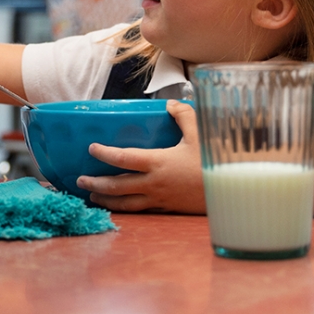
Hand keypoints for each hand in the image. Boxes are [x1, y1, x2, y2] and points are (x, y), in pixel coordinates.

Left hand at [75, 101, 204, 212]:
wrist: (232, 194)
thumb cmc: (214, 163)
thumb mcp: (200, 134)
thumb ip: (184, 116)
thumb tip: (170, 103)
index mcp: (158, 163)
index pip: (123, 158)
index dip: (104, 153)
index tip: (91, 148)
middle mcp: (154, 183)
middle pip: (118, 186)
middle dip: (96, 183)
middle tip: (80, 180)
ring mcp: (160, 199)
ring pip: (127, 203)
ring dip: (107, 200)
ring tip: (92, 197)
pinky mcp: (167, 208)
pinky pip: (141, 210)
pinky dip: (126, 209)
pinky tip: (119, 207)